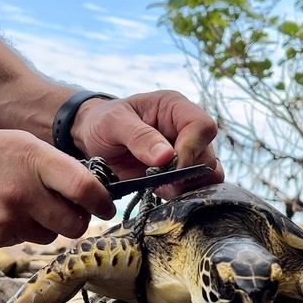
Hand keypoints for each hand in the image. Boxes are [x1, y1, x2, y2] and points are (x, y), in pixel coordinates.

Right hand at [0, 129, 115, 246]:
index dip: (101, 203)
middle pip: (74, 224)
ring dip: (45, 226)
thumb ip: (57, 167)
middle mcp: (24, 191)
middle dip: (76, 221)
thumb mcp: (22, 144)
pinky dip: (20, 231)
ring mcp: (8, 217)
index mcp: (36, 160)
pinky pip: (24, 242)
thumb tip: (92, 193)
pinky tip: (0, 211)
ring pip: (50, 237)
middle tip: (67, 211)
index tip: (105, 208)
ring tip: (21, 204)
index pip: (85, 190)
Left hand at [71, 90, 224, 197]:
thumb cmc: (103, 122)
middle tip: (159, 178)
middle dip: (186, 172)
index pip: (203, 127)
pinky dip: (181, 195)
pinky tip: (159, 191)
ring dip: (187, 186)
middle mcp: (187, 130)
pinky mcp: (180, 174)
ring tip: (158, 186)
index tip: (169, 165)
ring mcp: (186, 153)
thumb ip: (139, 137)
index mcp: (175, 108)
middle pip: (208, 155)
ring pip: (208, 175)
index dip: (191, 148)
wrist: (93, 139)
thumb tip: (167, 156)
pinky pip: (195, 189)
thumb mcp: (113, 123)